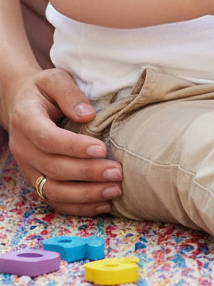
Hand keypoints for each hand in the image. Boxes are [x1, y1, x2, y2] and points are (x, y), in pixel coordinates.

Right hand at [6, 68, 121, 215]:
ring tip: (114, 191)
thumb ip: (70, 94)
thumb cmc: (45, 89)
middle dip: (88, 173)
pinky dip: (77, 206)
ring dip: (85, 195)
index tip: (102, 148)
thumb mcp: (56, 79)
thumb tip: (88, 116)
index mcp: (26, 121)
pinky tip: (102, 204)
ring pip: (52, 190)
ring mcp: (28, 168)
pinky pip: (54, 199)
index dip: (74, 147)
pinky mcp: (36, 179)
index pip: (48, 139)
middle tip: (118, 172)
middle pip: (53, 168)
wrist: (22, 103)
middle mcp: (23, 148)